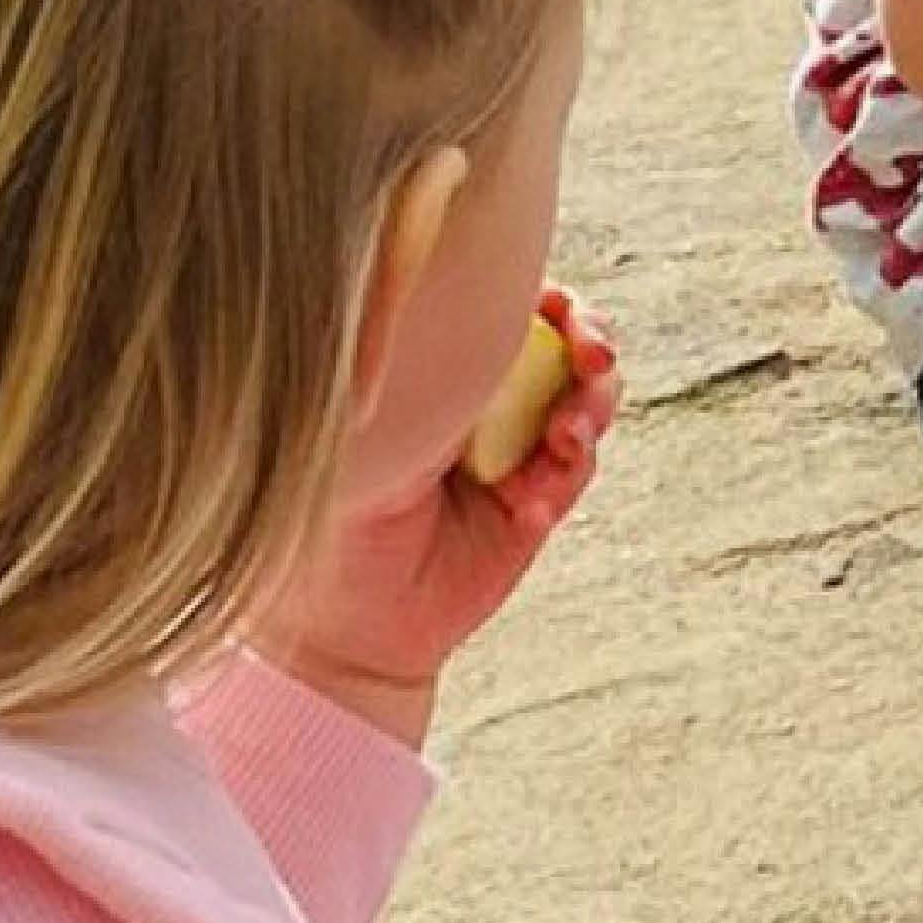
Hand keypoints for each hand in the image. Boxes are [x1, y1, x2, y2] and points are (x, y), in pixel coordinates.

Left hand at [259, 287, 613, 732]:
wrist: (344, 624)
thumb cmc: (330, 512)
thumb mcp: (369, 423)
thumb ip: (415, 365)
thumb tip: (458, 298)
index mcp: (440, 367)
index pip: (507, 306)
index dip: (545, 297)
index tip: (555, 304)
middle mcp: (483, 398)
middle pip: (564, 341)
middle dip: (591, 339)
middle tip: (592, 359)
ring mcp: (515, 449)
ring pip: (586, 401)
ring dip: (590, 409)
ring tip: (566, 440)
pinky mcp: (537, 502)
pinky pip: (577, 471)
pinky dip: (564, 477)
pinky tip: (530, 502)